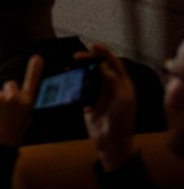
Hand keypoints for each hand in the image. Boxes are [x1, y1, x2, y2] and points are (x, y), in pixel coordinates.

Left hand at [0, 55, 39, 147]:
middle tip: (7, 108)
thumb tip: (17, 101)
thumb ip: (22, 107)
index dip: (35, 69)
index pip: (32, 82)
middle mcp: (13, 98)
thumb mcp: (25, 121)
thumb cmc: (12, 136)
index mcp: (26, 103)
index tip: (37, 57)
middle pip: (10, 85)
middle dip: (8, 92)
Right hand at [79, 43, 138, 170]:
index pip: (114, 64)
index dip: (104, 53)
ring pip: (88, 77)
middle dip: (88, 60)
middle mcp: (111, 88)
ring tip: (69, 67)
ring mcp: (100, 95)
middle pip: (99, 68)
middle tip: (76, 57)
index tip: (93, 45)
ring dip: (79, 70)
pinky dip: (73, 83)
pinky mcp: (88, 103)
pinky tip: (66, 80)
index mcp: (123, 86)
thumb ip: (114, 81)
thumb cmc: (121, 122)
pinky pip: (80, 89)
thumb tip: (103, 65)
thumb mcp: (123, 99)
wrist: (111, 142)